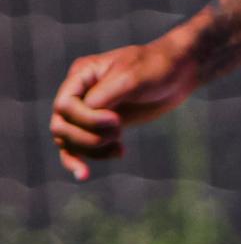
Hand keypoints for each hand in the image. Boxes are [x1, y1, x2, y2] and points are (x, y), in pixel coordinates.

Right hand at [49, 34, 203, 180]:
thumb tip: (86, 112)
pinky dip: (82, 160)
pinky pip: (79, 148)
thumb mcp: (131, 77)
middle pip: (61, 126)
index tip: (116, 120)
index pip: (64, 106)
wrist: (177, 74)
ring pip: (68, 141)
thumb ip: (106, 94)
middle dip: (88, 137)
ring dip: (91, 150)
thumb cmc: (155, 68)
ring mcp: (88, 112)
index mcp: (81, 76)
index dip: (87, 119)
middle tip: (119, 133)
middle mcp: (79, 94)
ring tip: (119, 148)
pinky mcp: (99, 127)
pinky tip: (86, 175)